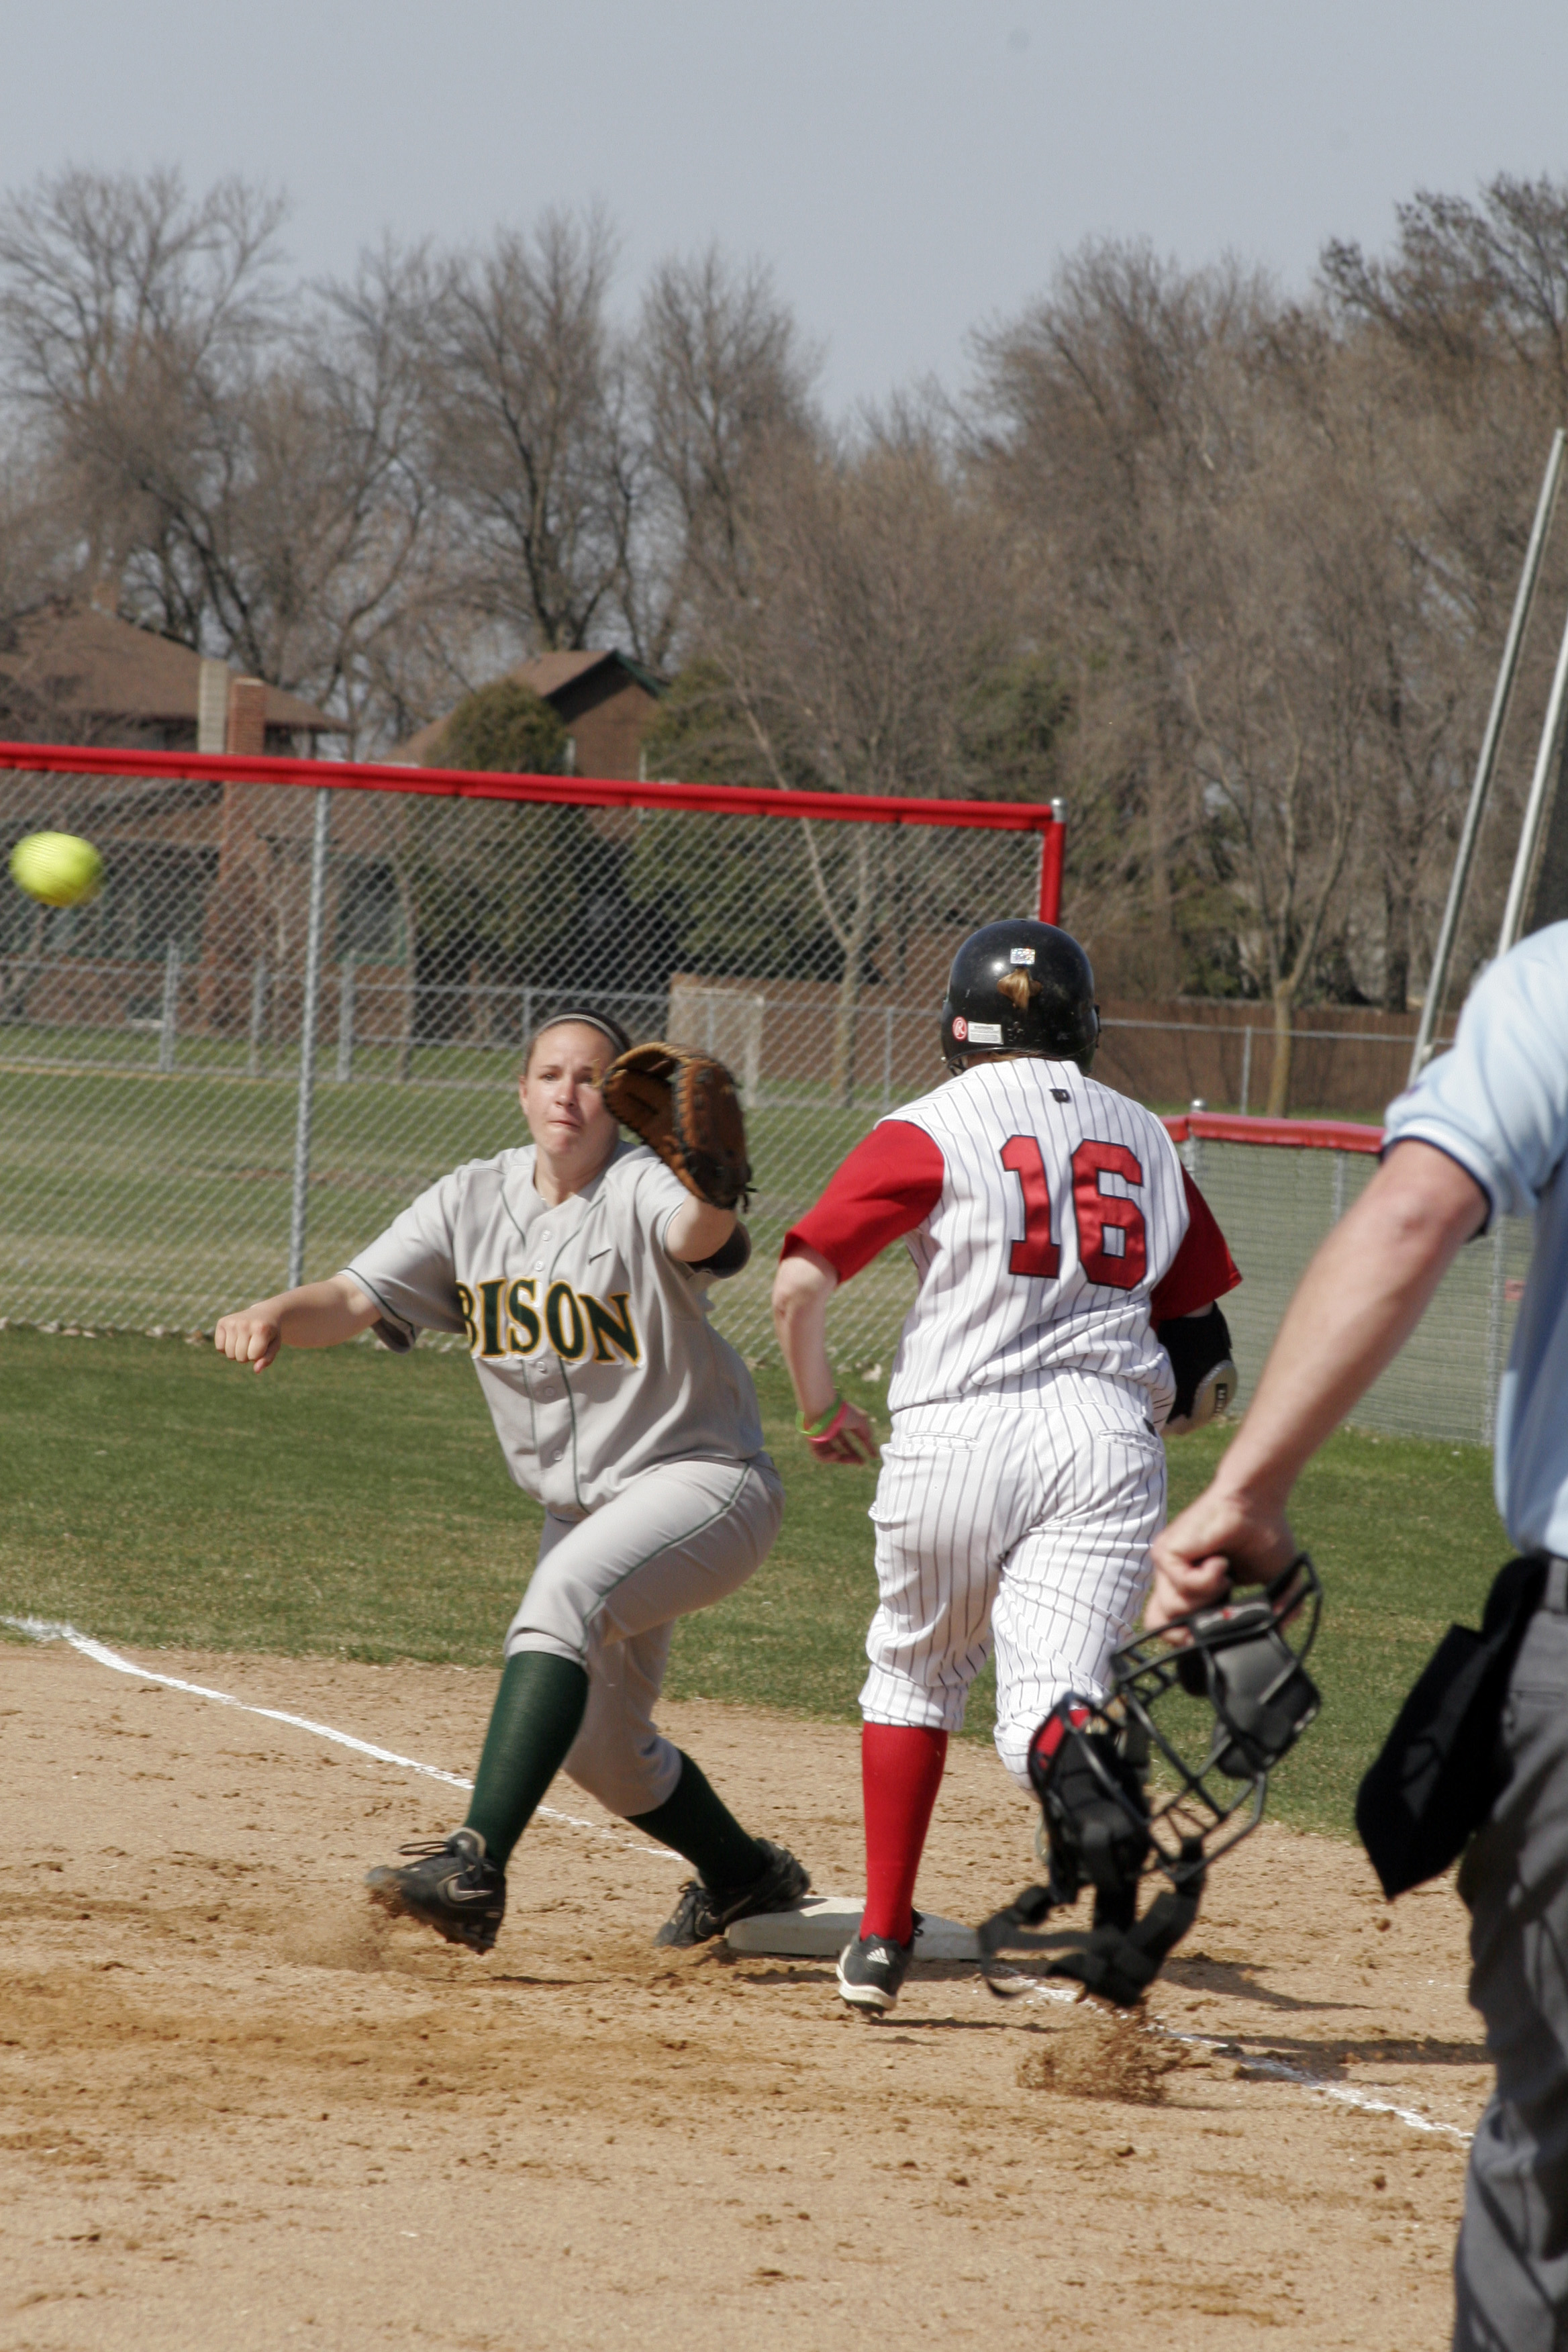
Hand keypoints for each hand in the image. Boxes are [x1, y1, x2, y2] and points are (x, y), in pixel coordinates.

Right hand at [213, 1305, 282, 1371]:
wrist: (264, 1314)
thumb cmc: (270, 1333)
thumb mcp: (274, 1345)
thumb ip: (267, 1359)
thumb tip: (257, 1370)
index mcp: (261, 1328)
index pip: (254, 1356)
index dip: (258, 1355)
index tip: (263, 1345)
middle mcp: (245, 1324)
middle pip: (241, 1357)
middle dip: (248, 1355)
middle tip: (253, 1342)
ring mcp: (232, 1322)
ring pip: (230, 1354)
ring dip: (237, 1353)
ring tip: (245, 1341)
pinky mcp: (222, 1322)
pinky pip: (220, 1348)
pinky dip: (226, 1348)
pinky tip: (235, 1338)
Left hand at [806, 1398, 878, 1464]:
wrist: (824, 1408)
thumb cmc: (843, 1412)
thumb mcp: (861, 1422)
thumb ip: (867, 1435)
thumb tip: (873, 1451)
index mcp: (844, 1422)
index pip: (854, 1437)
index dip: (863, 1446)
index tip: (872, 1457)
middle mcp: (833, 1429)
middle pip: (843, 1446)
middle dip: (853, 1456)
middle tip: (861, 1462)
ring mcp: (822, 1436)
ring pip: (833, 1453)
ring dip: (843, 1459)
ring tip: (850, 1459)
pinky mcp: (813, 1442)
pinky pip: (820, 1456)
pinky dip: (829, 1458)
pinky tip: (836, 1455)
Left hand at [1146, 1485, 1297, 1629]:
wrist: (1257, 1502)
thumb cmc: (1266, 1535)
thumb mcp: (1276, 1584)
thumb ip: (1275, 1613)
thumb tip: (1273, 1635)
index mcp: (1196, 1589)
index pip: (1172, 1625)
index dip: (1190, 1638)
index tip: (1217, 1632)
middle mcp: (1177, 1578)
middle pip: (1160, 1623)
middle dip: (1189, 1629)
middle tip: (1218, 1611)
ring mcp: (1169, 1565)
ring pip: (1173, 1609)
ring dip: (1207, 1599)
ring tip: (1225, 1577)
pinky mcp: (1166, 1551)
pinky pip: (1182, 1586)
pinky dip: (1208, 1581)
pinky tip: (1221, 1562)